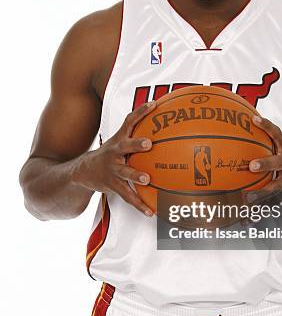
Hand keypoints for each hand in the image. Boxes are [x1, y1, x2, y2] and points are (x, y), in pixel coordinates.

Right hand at [72, 101, 155, 215]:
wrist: (84, 171)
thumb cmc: (111, 153)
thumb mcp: (119, 140)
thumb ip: (137, 131)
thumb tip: (163, 121)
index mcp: (119, 140)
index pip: (130, 121)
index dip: (141, 112)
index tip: (154, 104)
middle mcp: (115, 153)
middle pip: (125, 146)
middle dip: (136, 144)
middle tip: (148, 143)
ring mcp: (113, 170)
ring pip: (125, 173)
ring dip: (136, 175)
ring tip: (147, 179)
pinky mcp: (113, 185)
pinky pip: (128, 196)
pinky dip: (139, 204)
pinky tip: (150, 211)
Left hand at [246, 115, 281, 202]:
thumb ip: (269, 138)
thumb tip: (247, 122)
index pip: (277, 134)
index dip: (266, 125)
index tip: (253, 119)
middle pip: (278, 163)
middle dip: (265, 164)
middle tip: (252, 165)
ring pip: (275, 185)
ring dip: (261, 191)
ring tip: (247, 194)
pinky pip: (271, 196)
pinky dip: (260, 199)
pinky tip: (247, 203)